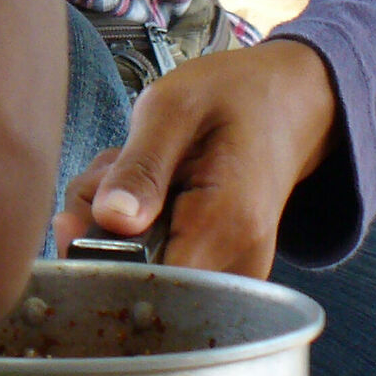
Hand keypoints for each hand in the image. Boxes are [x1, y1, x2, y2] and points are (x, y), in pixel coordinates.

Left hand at [54, 38, 340, 277]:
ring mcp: (234, 276)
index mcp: (228, 224)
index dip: (99, 251)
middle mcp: (238, 266)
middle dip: (101, 229)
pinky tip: (146, 190)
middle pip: (137, 277)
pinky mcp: (222, 274)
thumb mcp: (173, 108)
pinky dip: (135, 229)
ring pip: (141, 271)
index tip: (89, 202)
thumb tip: (109, 221)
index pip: (145, 279)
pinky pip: (158, 264)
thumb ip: (140, 167)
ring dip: (114, 225)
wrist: (286, 104)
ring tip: (132, 171)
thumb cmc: (231, 96)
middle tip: (110, 170)